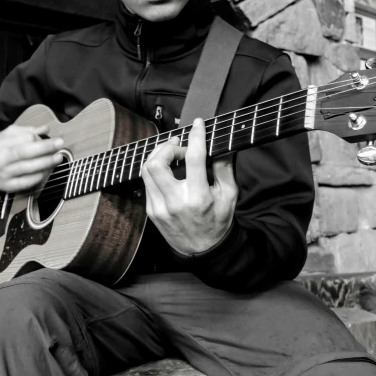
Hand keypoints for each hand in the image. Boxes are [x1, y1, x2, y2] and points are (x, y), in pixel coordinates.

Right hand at [0, 124, 63, 193]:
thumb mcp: (6, 135)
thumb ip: (26, 131)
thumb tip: (46, 129)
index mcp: (0, 143)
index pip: (23, 139)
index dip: (39, 138)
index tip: (53, 138)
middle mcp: (1, 159)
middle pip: (26, 153)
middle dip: (46, 148)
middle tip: (60, 144)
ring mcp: (4, 174)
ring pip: (28, 168)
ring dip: (46, 163)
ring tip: (58, 158)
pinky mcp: (7, 186)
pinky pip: (26, 182)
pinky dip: (38, 177)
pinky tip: (46, 171)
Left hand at [141, 118, 238, 254]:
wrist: (202, 251)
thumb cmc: (218, 222)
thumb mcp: (229, 196)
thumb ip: (224, 168)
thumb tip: (222, 144)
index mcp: (198, 198)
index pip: (193, 158)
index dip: (196, 136)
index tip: (198, 124)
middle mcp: (175, 202)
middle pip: (157, 163)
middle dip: (167, 146)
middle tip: (180, 144)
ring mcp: (159, 208)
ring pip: (146, 170)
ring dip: (158, 155)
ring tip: (173, 153)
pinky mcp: (151, 211)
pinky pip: (147, 182)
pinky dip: (156, 170)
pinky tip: (168, 169)